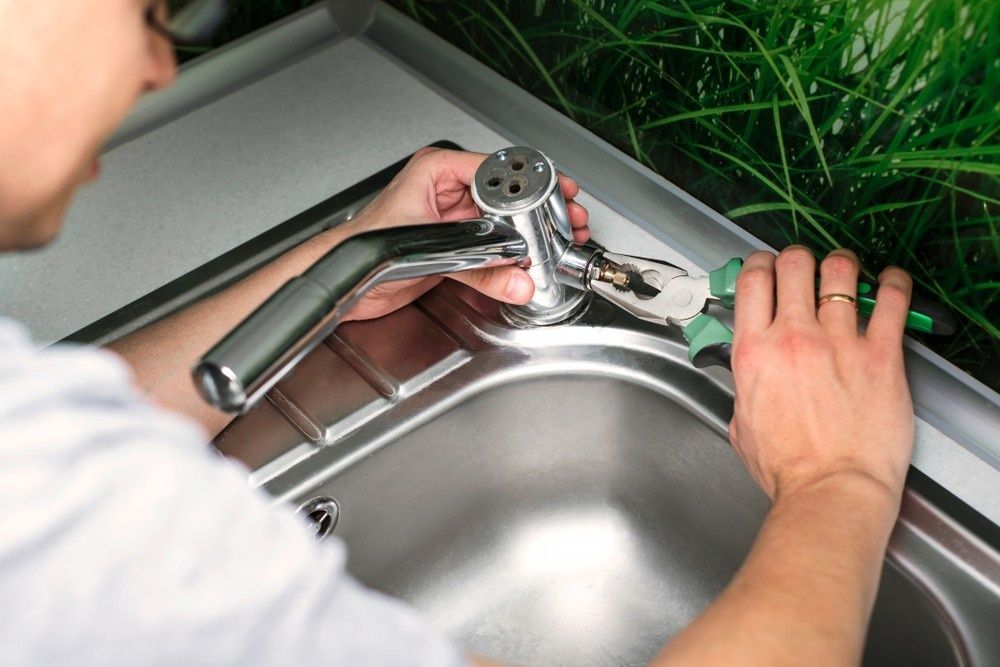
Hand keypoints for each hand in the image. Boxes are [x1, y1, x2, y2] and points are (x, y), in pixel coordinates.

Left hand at [323, 146, 589, 321]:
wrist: (347, 276)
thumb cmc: (366, 245)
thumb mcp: (428, 252)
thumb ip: (477, 269)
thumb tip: (516, 279)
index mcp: (437, 171)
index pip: (497, 169)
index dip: (531, 182)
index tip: (558, 191)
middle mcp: (447, 189)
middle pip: (506, 193)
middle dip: (539, 207)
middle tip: (569, 214)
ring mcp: (453, 216)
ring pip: (503, 219)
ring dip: (531, 230)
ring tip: (559, 235)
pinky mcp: (455, 243)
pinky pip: (492, 244)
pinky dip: (512, 252)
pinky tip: (532, 257)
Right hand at [728, 246, 914, 501]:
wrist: (831, 491)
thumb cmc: (789, 469)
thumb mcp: (741, 423)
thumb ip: (745, 389)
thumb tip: (750, 379)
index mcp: (755, 353)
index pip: (753, 280)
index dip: (760, 263)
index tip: (767, 267)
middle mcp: (794, 338)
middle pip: (794, 264)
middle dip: (798, 259)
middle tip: (805, 269)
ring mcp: (839, 343)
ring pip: (840, 271)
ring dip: (840, 265)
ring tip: (844, 272)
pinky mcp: (880, 355)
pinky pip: (891, 300)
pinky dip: (892, 283)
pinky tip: (890, 282)